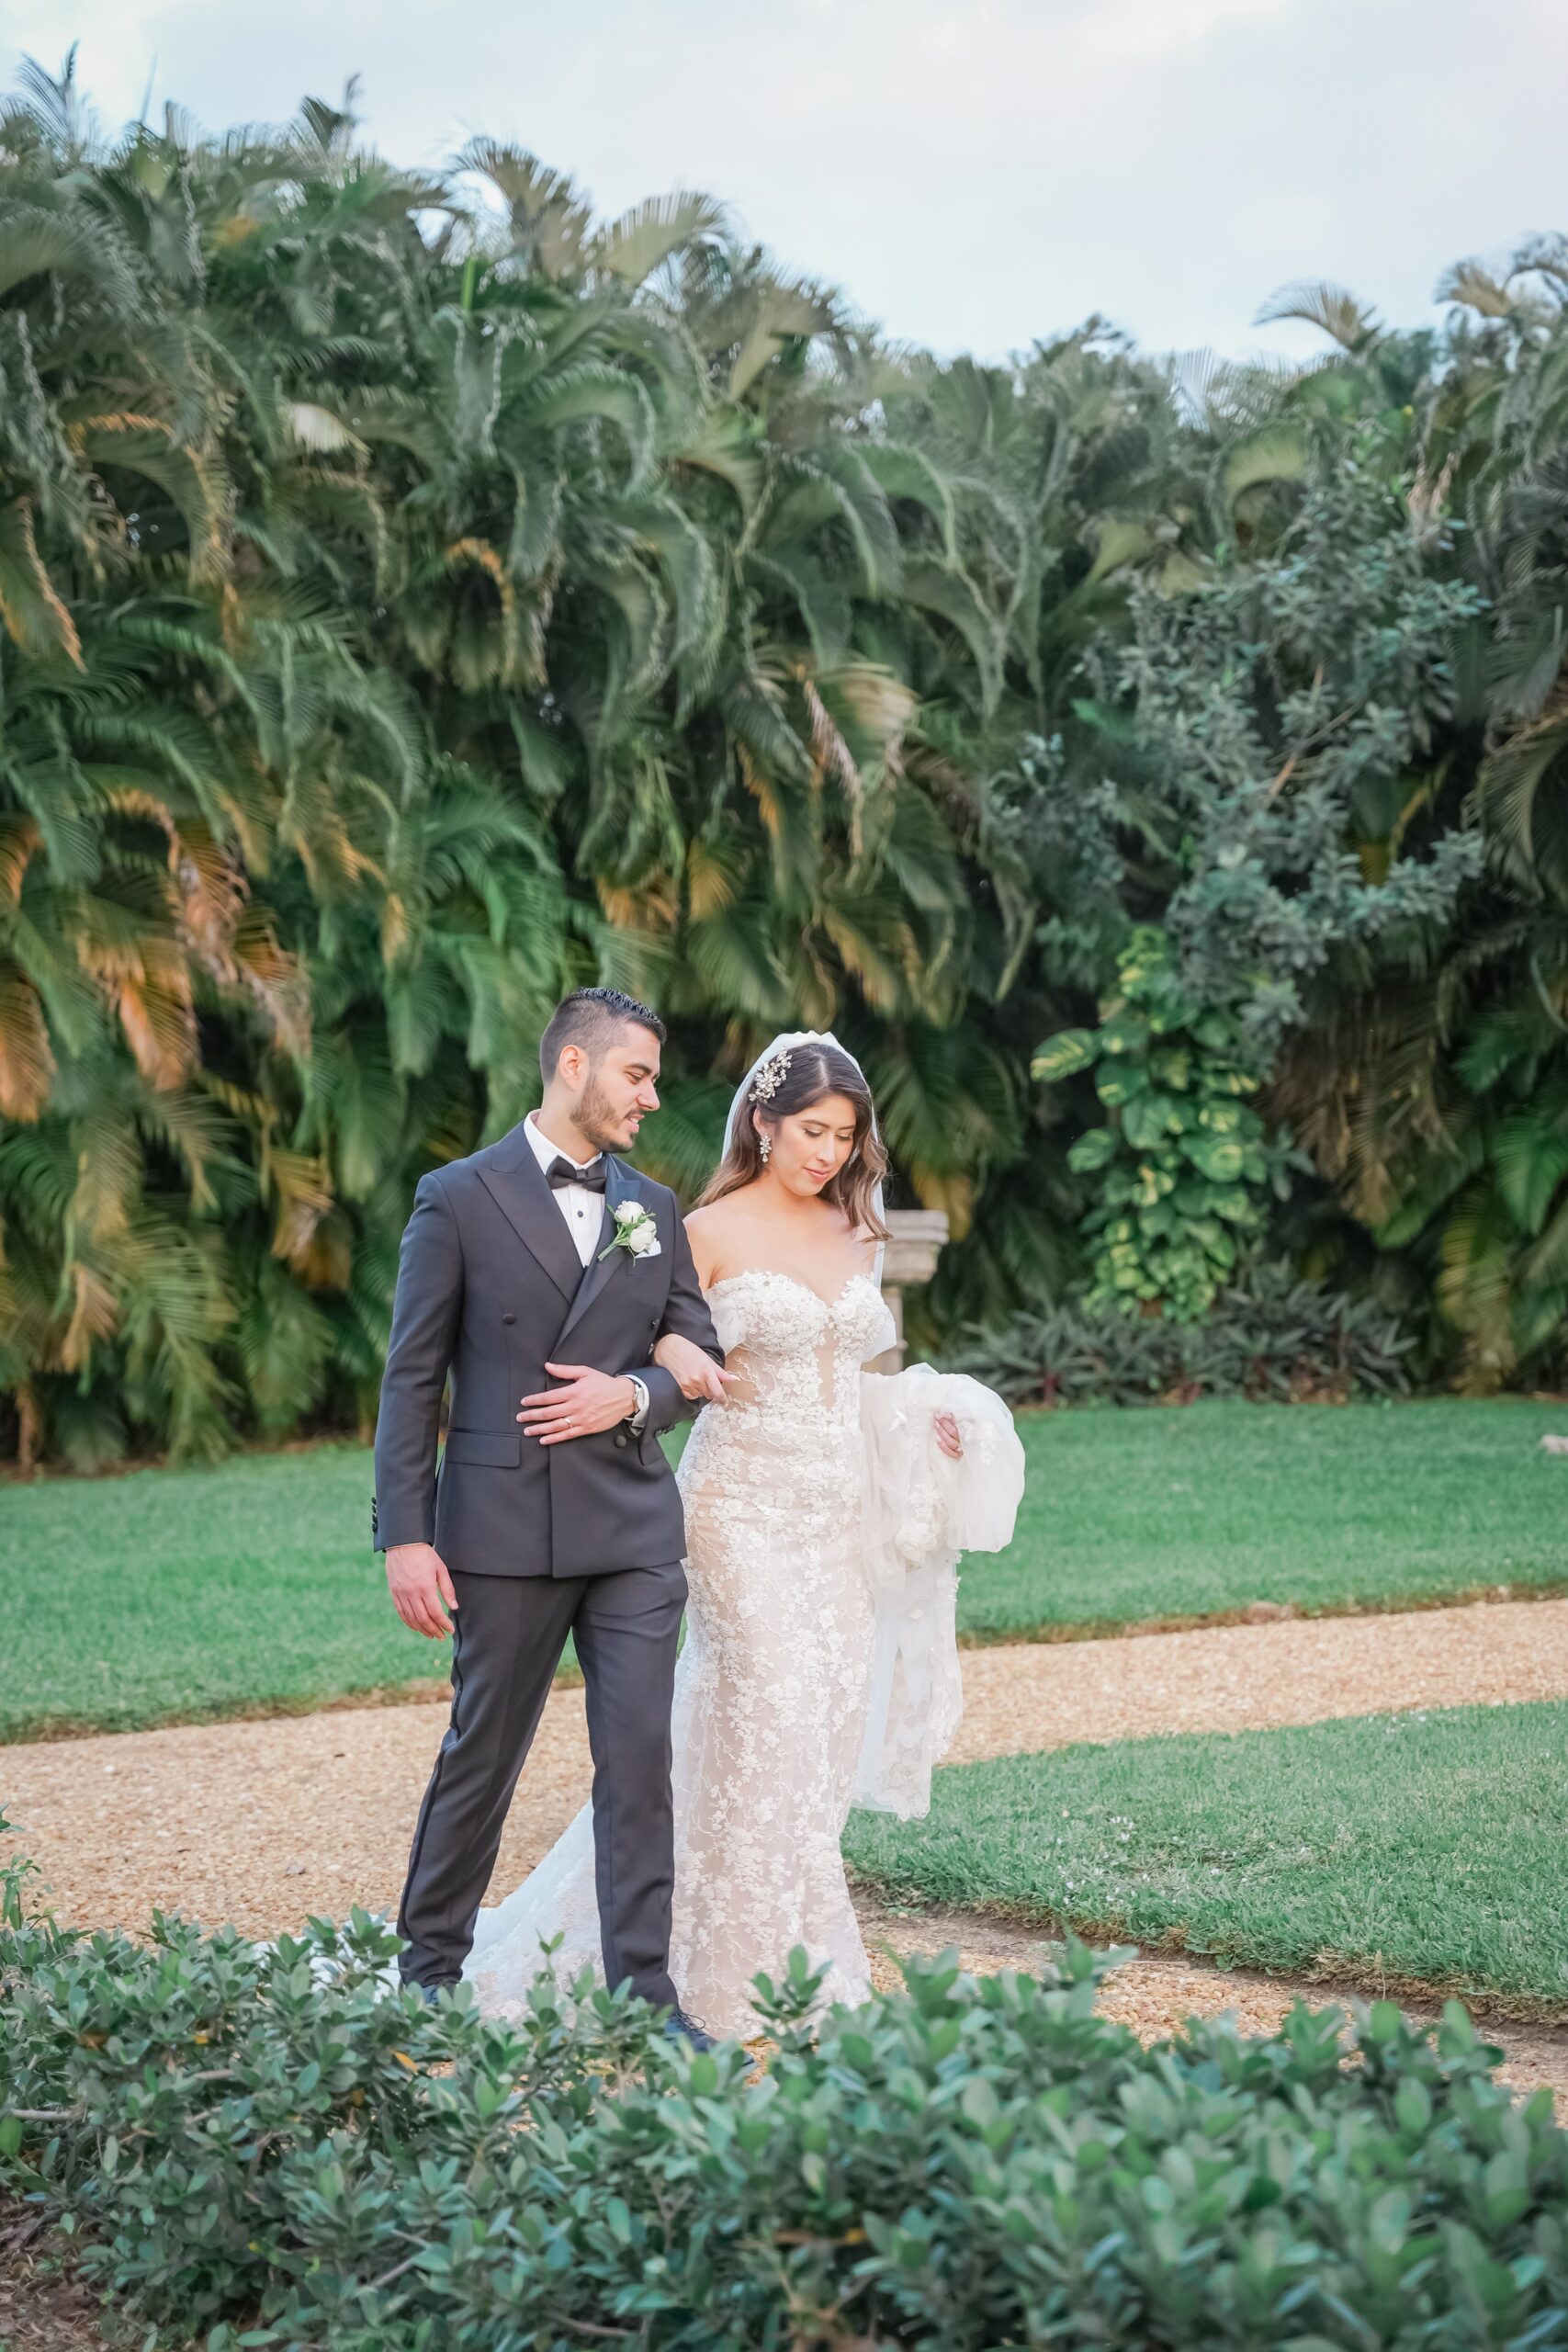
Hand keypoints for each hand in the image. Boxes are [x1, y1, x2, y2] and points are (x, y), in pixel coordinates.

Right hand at [387, 1542, 457, 1638]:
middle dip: (434, 1630)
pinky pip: (401, 1612)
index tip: (450, 1630)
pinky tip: (416, 1627)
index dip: (443, 1623)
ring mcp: (401, 1593)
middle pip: (423, 1619)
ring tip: (431, 1635)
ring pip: (411, 1618)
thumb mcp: (441, 1569)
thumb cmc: (425, 1555)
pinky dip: (409, 1622)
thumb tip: (454, 1607)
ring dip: (422, 1629)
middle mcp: (411, 1593)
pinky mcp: (394, 1592)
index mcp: (425, 1587)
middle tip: (441, 1636)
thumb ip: (447, 1589)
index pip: (435, 1612)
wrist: (403, 1544)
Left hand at [518, 1362, 635, 1445]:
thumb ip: (565, 1370)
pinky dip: (554, 1438)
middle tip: (520, 1418)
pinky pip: (567, 1435)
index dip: (534, 1400)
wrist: (624, 1397)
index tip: (524, 1402)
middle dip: (532, 1415)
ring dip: (539, 1429)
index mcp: (573, 1392)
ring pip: (555, 1425)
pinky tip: (544, 1440)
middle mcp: (575, 1406)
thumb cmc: (604, 1383)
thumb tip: (548, 1366)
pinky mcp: (586, 1428)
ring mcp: (580, 1419)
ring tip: (527, 1431)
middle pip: (548, 1413)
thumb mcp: (585, 1372)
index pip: (549, 1397)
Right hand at [653, 1331, 735, 1403]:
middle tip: (706, 1379)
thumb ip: (721, 1373)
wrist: (670, 1349)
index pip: (718, 1392)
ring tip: (697, 1378)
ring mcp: (688, 1384)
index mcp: (707, 1371)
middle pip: (710, 1394)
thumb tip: (735, 1379)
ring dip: (702, 1390)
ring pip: (700, 1395)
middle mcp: (697, 1379)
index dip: (723, 1399)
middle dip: (711, 1390)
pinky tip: (691, 1382)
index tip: (725, 1402)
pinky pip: (691, 1396)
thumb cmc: (690, 1351)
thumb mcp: (708, 1360)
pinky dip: (693, 1392)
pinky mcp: (680, 1387)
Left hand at [934, 1409, 962, 1460]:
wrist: (962, 1448)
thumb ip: (955, 1419)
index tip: (943, 1414)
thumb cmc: (959, 1430)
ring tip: (936, 1425)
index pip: (959, 1424)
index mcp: (967, 1431)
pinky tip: (936, 1438)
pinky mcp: (957, 1455)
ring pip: (950, 1442)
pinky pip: (949, 1452)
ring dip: (942, 1432)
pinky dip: (942, 1445)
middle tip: (937, 1417)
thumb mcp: (960, 1423)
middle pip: (953, 1432)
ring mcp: (961, 1448)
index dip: (950, 1418)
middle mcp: (964, 1440)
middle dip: (944, 1423)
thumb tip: (948, 1413)